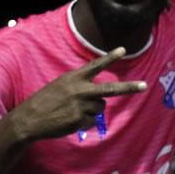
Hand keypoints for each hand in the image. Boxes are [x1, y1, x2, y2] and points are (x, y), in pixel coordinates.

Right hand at [9, 48, 142, 140]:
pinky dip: (84, 123)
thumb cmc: (46, 101)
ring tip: (72, 111)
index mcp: (73, 78)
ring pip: (100, 108)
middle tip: (145, 86)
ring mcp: (80, 105)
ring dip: (91, 111)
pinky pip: (92, 122)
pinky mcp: (79, 120)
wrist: (29, 118)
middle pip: (110, 90)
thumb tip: (101, 98)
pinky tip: (70, 120)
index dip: (110, 58)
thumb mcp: (61, 86)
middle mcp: (79, 90)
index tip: (123, 50)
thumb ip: (80, 86)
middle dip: (129, 88)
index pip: (95, 65)